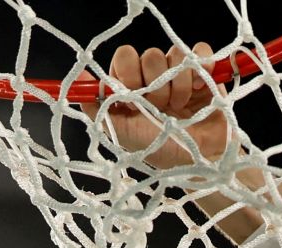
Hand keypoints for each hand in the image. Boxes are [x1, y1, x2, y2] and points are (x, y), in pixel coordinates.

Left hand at [82, 42, 229, 169]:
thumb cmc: (160, 151)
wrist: (201, 162)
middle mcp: (155, 78)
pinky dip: (201, 65)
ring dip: (178, 84)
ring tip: (181, 108)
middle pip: (149, 55)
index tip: (134, 99)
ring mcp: (180, 74)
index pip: (124, 58)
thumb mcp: (121, 133)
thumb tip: (77, 80)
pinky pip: (200, 51)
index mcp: (133, 87)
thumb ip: (97, 109)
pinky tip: (199, 88)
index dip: (128, 74)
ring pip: (175, 55)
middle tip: (161, 107)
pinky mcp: (204, 72)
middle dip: (155, 83)